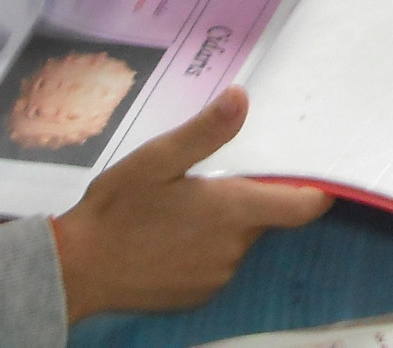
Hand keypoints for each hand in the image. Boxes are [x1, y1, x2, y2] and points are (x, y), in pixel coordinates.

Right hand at [52, 87, 328, 321]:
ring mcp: (215, 277)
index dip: (315, 190)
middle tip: (211, 175)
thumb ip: (205, 131)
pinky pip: (214, 264)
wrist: (76, 271)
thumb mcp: (157, 158)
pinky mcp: (196, 295)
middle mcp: (234, 249)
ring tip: (179, 205)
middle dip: (246, 196)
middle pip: (263, 217)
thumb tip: (242, 97)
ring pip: (236, 240)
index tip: (317, 171)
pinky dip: (201, 248)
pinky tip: (168, 234)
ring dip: (221, 223)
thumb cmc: (117, 210)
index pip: (302, 206)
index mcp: (233, 211)